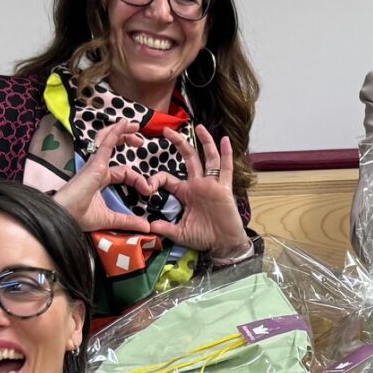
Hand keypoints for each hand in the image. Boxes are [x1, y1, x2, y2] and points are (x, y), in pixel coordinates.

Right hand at [53, 122, 153, 234]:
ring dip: (121, 131)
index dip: (138, 179)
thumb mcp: (111, 219)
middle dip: (127, 140)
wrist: (63, 217)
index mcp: (100, 180)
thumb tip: (147, 228)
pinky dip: (115, 132)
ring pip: (108, 140)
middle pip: (114, 149)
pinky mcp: (94, 164)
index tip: (148, 191)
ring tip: (135, 126)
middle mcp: (97, 169)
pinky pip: (106, 143)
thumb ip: (128, 222)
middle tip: (141, 141)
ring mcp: (95, 165)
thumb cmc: (79, 217)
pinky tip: (125, 123)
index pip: (124, 173)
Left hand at [145, 128, 251, 261]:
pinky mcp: (224, 189)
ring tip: (199, 127)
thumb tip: (148, 227)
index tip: (147, 187)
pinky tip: (225, 140)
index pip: (168, 178)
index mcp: (186, 193)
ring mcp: (213, 185)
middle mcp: (198, 184)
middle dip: (178, 143)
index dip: (156, 179)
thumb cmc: (204, 237)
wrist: (224, 245)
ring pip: (209, 158)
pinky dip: (226, 154)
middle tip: (166, 129)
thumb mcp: (180, 233)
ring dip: (204, 142)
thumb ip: (165, 228)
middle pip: (189, 158)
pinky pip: (226, 169)